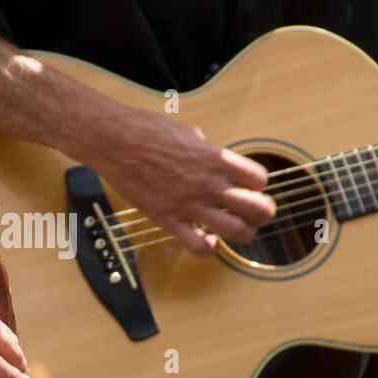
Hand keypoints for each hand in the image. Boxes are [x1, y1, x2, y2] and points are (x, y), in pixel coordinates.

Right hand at [100, 107, 275, 256]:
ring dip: (244, 233)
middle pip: (256, 208)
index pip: (259, 179)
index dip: (258, 183)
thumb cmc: (147, 130)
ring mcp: (188, 204)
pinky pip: (198, 246)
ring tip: (238, 228)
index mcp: (215, 158)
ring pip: (235, 231)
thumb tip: (216, 160)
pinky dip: (209, 247)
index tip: (251, 184)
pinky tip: (208, 239)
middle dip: (263, 212)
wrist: (114, 142)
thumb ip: (209, 151)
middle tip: (258, 212)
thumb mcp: (189, 132)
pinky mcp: (168, 219)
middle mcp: (207, 183)